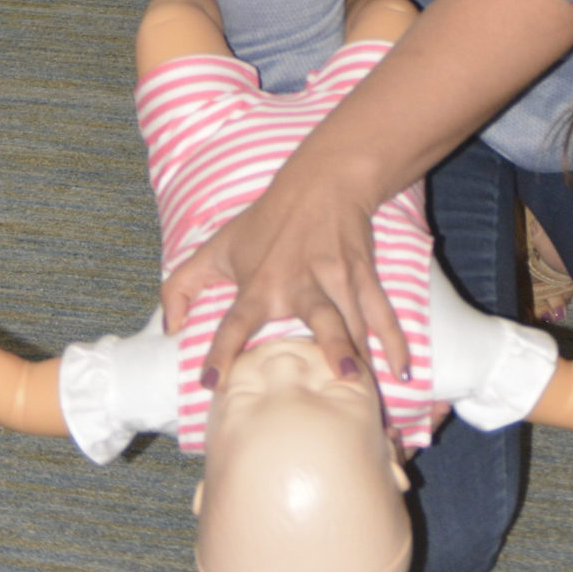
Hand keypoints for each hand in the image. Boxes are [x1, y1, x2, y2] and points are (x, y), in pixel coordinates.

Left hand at [161, 149, 410, 394]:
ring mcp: (336, 279)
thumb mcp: (216, 249)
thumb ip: (182, 287)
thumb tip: (170, 331)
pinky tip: (403, 368)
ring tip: (370, 389)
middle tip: (340, 377)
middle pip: (319, 317)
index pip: (234, 322)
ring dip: (365, 352)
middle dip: (332, 345)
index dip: (220, 350)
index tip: (212, 382)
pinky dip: (395, 338)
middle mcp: (299, 284)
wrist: (321, 182)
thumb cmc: (264, 223)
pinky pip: (381, 310)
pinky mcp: (361, 275)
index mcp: (258, 285)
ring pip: (355, 320)